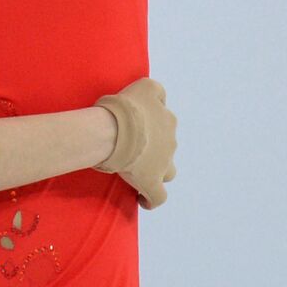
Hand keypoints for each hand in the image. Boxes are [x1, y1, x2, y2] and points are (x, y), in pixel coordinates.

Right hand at [93, 77, 177, 208]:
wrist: (115, 130)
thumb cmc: (126, 107)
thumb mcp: (145, 86)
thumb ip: (157, 91)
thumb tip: (161, 100)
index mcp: (168, 121)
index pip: (166, 126)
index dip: (153, 130)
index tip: (137, 132)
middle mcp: (170, 143)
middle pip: (167, 150)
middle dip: (154, 151)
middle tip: (133, 150)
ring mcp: (163, 165)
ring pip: (167, 172)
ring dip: (157, 171)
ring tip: (138, 172)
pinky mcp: (151, 183)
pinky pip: (158, 197)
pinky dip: (151, 199)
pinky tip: (142, 199)